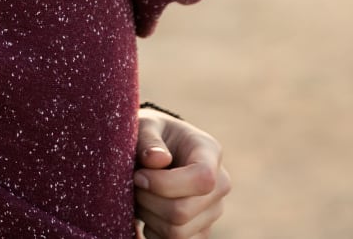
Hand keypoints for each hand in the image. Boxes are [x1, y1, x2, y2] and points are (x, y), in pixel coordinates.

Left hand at [133, 108, 230, 237]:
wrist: (156, 149)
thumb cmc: (149, 135)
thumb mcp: (145, 125)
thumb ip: (148, 139)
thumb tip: (158, 160)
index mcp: (209, 152)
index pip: (202, 179)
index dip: (165, 183)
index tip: (138, 175)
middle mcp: (219, 184)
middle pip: (183, 211)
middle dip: (147, 200)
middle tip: (133, 184)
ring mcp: (213, 211)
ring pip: (177, 232)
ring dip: (148, 217)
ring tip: (139, 196)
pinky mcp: (201, 230)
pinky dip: (154, 232)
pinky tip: (148, 212)